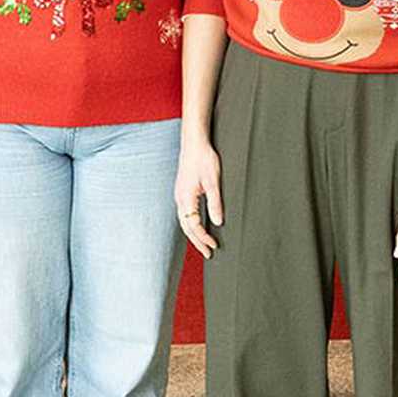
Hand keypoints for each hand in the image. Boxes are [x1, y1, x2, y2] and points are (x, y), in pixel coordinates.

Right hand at [174, 135, 223, 258]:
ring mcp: (180, 195)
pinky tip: (198, 226)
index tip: (214, 246)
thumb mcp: (213, 181)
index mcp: (186, 198)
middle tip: (208, 254)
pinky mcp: (182, 191)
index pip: (193, 225)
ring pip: (184, 221)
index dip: (203, 237)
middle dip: (197, 241)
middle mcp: (180, 198)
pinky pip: (185, 213)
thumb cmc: (204, 159)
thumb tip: (217, 222)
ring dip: (194, 234)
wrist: (194, 142)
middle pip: (186, 227)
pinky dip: (191, 224)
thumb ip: (215, 203)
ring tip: (203, 244)